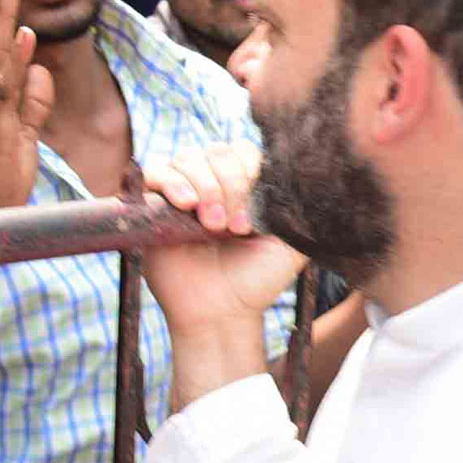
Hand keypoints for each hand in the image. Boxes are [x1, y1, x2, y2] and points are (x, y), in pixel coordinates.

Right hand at [141, 140, 305, 332]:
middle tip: (232, 227)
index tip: (252, 213)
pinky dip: (171, 181)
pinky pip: (155, 171)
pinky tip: (185, 204)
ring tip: (211, 224)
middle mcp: (212, 183)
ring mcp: (182, 192)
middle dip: (227, 183)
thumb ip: (301, 210)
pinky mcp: (154, 206)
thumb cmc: (257, 281)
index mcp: (243, 186)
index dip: (248, 170)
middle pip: (215, 150)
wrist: (221, 313)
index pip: (243, 150)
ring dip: (203, 185)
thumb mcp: (293, 244)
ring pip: (187, 157)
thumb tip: (308, 175)